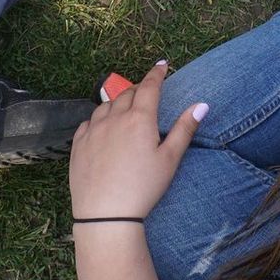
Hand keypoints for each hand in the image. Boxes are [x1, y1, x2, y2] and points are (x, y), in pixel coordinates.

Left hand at [70, 62, 205, 219]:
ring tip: (125, 108)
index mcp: (139, 119)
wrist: (105, 214)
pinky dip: (99, 119)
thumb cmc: (143, 188)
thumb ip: (184, 129)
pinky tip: (103, 126)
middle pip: (127, 94)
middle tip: (147, 91)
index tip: (162, 65)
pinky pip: (88, 122)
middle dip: (139, 89)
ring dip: (118, 102)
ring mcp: (93, 130)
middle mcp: (114, 118)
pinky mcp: (78, 145)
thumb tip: (202, 104)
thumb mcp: (170, 160)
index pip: (149, 87)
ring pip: (106, 106)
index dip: (157, 73)